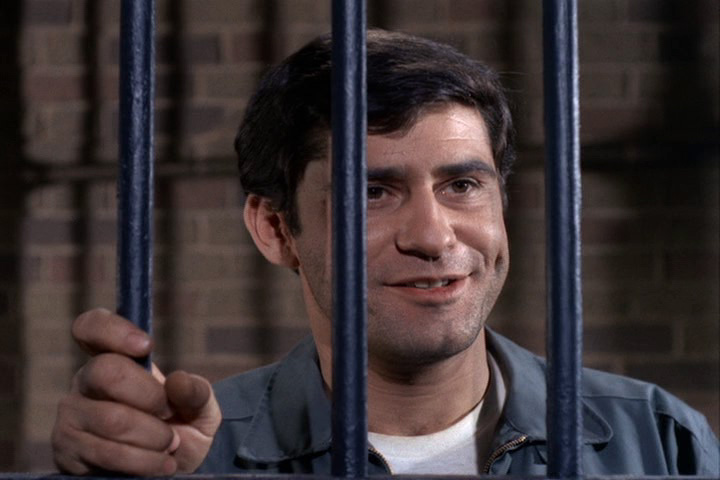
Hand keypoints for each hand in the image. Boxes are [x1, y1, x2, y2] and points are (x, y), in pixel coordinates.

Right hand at [52, 308, 220, 475]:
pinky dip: (142, 461)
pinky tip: (160, 465)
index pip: (92, 327)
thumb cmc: (181, 429)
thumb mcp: (201, 409)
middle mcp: (86, 381)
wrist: (168, 472)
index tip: (146, 346)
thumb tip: (176, 381)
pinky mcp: (67, 450)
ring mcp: (72, 415)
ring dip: (152, 437)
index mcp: (115, 358)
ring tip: (170, 445)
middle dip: (150, 397)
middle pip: (106, 371)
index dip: (114, 330)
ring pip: (111, 418)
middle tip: (170, 415)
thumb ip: (196, 391)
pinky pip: (105, 452)